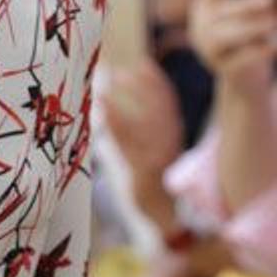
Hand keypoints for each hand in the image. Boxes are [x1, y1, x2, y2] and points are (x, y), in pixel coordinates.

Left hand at [102, 58, 183, 213]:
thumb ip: (150, 128)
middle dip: (142, 89)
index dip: (157, 83)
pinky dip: (115, 126)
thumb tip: (134, 102)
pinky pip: (128, 145)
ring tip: (103, 92)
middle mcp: (169, 143)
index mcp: (174, 135)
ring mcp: (158, 157)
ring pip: (141, 126)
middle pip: (158, 110)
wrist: (164, 212)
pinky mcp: (144, 171)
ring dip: (123, 107)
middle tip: (121, 73)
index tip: (144, 65)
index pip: (169, 103)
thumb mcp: (157, 150)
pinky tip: (103, 113)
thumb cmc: (156, 178)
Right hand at [188, 0, 276, 90]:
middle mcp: (201, 26)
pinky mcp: (222, 68)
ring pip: (232, 35)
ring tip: (274, 21)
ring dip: (255, 27)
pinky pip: (242, 58)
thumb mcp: (233, 6)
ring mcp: (208, 48)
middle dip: (246, 3)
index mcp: (203, 5)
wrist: (240, 74)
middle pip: (224, 11)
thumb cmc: (242, 31)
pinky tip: (274, 45)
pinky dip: (260, 51)